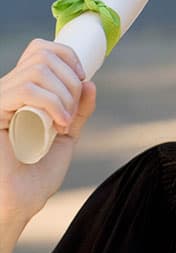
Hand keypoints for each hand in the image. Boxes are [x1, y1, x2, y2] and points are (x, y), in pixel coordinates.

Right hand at [0, 39, 95, 230]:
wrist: (18, 202)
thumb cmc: (36, 173)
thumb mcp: (66, 135)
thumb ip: (78, 110)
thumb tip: (90, 82)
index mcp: (23, 93)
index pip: (40, 50)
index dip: (67, 56)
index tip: (82, 80)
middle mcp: (8, 91)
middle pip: (43, 55)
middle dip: (70, 81)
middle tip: (71, 114)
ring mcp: (0, 100)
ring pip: (38, 70)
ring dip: (63, 94)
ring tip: (64, 123)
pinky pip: (25, 90)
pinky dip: (52, 103)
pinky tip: (59, 124)